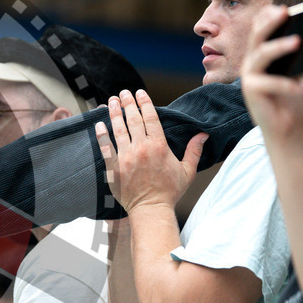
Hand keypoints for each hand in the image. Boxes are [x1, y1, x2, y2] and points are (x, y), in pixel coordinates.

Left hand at [95, 89, 207, 211]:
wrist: (151, 209)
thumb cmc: (170, 192)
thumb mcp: (187, 171)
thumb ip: (194, 151)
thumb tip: (203, 134)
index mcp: (159, 146)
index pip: (150, 118)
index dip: (145, 103)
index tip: (140, 93)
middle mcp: (141, 148)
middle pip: (133, 119)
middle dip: (128, 103)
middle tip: (123, 93)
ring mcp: (126, 157)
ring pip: (118, 129)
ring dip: (114, 113)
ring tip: (111, 101)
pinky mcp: (114, 167)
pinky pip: (105, 147)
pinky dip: (102, 135)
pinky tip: (99, 124)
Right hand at [240, 5, 302, 142]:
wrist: (286, 128)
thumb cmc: (294, 100)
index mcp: (263, 56)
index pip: (260, 30)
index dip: (269, 17)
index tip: (284, 8)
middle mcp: (253, 62)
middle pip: (256, 36)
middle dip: (270, 22)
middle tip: (285, 12)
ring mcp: (250, 76)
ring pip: (260, 54)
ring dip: (278, 46)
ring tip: (296, 41)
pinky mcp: (251, 90)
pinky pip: (270, 82)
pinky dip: (288, 84)